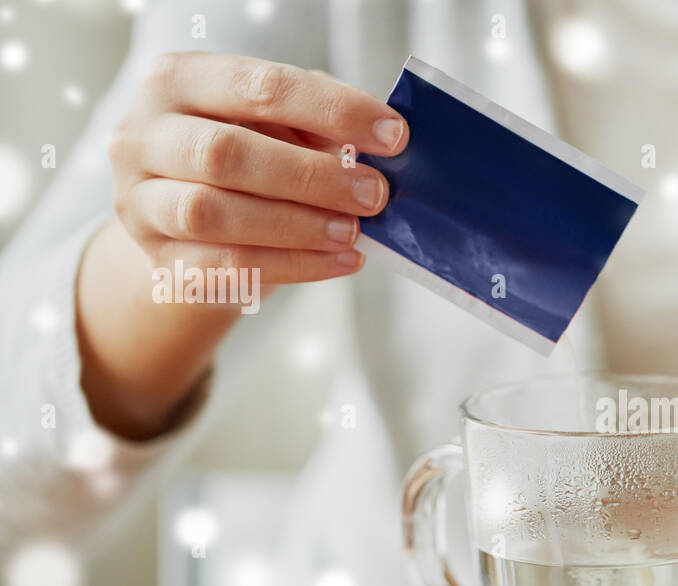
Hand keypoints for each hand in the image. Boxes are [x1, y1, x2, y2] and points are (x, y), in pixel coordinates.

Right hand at [107, 51, 405, 282]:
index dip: (331, 110)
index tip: (392, 136)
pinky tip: (338, 262)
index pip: (257, 86)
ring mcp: (140, 201)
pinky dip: (291, 266)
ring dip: (297, 226)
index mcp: (177, 80)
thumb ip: (317, 123)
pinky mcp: (158, 259)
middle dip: (311, 177)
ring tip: (354, 232)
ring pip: (212, 215)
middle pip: (224, 153)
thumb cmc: (246, 153)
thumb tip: (379, 146)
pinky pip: (223, 268)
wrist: (189, 217)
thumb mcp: (275, 123)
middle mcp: (143, 135)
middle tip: (374, 194)